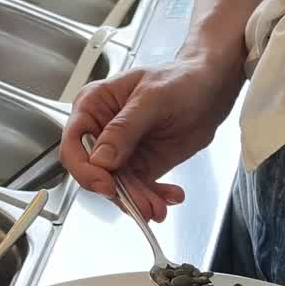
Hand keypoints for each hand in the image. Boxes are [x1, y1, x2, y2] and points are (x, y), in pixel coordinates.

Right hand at [60, 56, 242, 221]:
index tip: (106, 184)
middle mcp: (102, 131)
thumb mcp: (153, 98)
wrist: (211, 90)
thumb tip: (101, 158)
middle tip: (142, 203)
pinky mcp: (140, 166)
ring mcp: (120, 152)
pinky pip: (137, 190)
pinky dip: (152, 198)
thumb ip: (124, 127)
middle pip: (94, 172)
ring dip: (138, 201)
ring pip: (117, 187)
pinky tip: (169, 196)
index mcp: (94, 105)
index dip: (85, 169)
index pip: (73, 143)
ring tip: (159, 205)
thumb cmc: (181, 80)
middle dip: (118, 192)